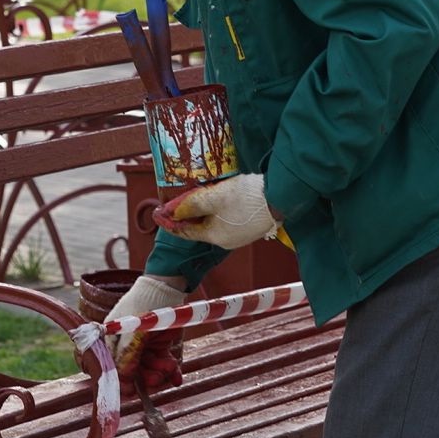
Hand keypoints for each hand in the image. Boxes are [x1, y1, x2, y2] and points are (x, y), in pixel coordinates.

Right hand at [104, 274, 185, 389]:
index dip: (121, 381)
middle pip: (133, 370)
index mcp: (112, 340)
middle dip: (146, 376)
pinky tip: (178, 378)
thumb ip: (128, 355)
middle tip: (158, 378)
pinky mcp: (159, 343)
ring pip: (150, 368)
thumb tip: (122, 379)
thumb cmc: (145, 303)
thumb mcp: (135, 331)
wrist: (168, 285)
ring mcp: (143, 344)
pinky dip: (171, 371)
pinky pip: (163, 362)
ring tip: (171, 367)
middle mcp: (126, 344)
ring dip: (161, 372)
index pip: (113, 367)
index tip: (131, 393)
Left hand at [153, 173, 277, 248]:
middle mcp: (227, 240)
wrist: (281, 197)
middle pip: (199, 227)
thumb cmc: (247, 198)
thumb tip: (172, 212)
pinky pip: (226, 219)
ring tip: (193, 197)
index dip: (169, 221)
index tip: (157, 212)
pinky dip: (217, 210)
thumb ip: (191, 205)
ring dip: (202, 211)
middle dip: (186, 215)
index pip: (185, 231)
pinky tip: (218, 198)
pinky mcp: (250, 226)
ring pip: (213, 223)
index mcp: (215, 236)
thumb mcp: (214, 198)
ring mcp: (240, 235)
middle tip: (173, 202)